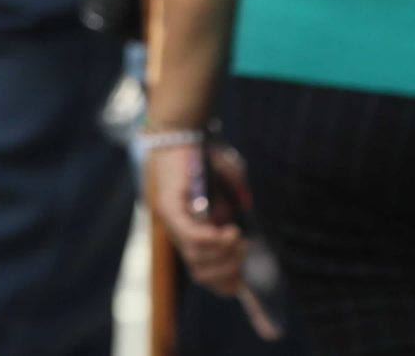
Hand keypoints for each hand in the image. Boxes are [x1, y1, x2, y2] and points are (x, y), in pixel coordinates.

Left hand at [145, 143, 247, 294]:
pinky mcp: (169, 208)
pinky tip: (229, 231)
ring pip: (197, 258)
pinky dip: (213, 240)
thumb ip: (233, 201)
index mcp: (190, 231)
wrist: (179, 131)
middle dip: (229, 270)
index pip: (202, 272)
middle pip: (201, 272)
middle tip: (244, 251)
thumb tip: (243, 210)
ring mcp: (172, 221)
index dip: (224, 282)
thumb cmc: (201, 156)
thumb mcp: (225, 183)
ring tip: (238, 238)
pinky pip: (191, 237)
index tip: (243, 280)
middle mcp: (178, 231)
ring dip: (224, 255)